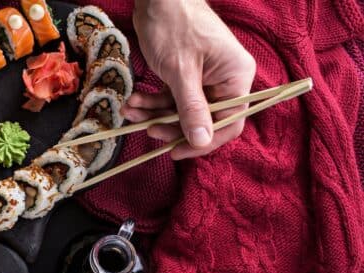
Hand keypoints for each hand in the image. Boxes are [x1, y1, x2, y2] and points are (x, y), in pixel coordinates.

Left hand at [125, 0, 255, 158]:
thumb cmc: (174, 25)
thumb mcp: (180, 71)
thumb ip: (191, 108)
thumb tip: (201, 141)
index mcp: (236, 77)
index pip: (230, 122)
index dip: (204, 141)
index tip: (176, 151)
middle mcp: (225, 79)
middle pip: (202, 119)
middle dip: (171, 126)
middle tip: (147, 130)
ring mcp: (206, 77)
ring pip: (181, 110)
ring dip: (154, 114)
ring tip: (130, 112)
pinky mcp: (187, 74)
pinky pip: (171, 97)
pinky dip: (152, 101)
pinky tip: (132, 102)